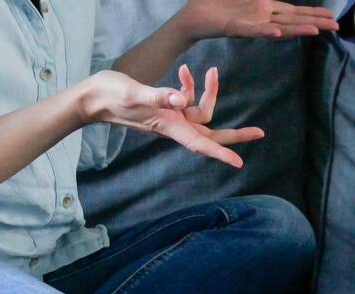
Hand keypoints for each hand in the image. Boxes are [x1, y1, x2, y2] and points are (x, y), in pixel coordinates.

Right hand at [79, 67, 263, 168]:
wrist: (95, 98)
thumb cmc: (111, 97)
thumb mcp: (134, 93)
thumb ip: (158, 95)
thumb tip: (179, 100)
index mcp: (168, 126)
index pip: (200, 143)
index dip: (220, 153)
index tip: (238, 162)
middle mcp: (173, 125)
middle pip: (211, 133)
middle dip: (235, 133)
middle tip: (259, 133)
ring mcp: (171, 118)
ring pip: (201, 111)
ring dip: (207, 91)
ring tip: (206, 70)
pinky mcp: (166, 108)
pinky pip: (187, 101)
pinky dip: (190, 86)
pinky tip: (185, 71)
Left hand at [176, 0, 339, 40]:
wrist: (194, 17)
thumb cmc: (217, 5)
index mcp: (265, 9)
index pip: (294, 12)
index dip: (313, 14)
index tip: (332, 18)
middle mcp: (262, 17)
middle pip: (294, 20)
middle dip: (315, 22)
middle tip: (336, 27)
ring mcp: (251, 23)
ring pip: (279, 26)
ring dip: (297, 29)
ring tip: (315, 31)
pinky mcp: (236, 27)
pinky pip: (253, 30)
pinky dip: (265, 31)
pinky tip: (276, 32)